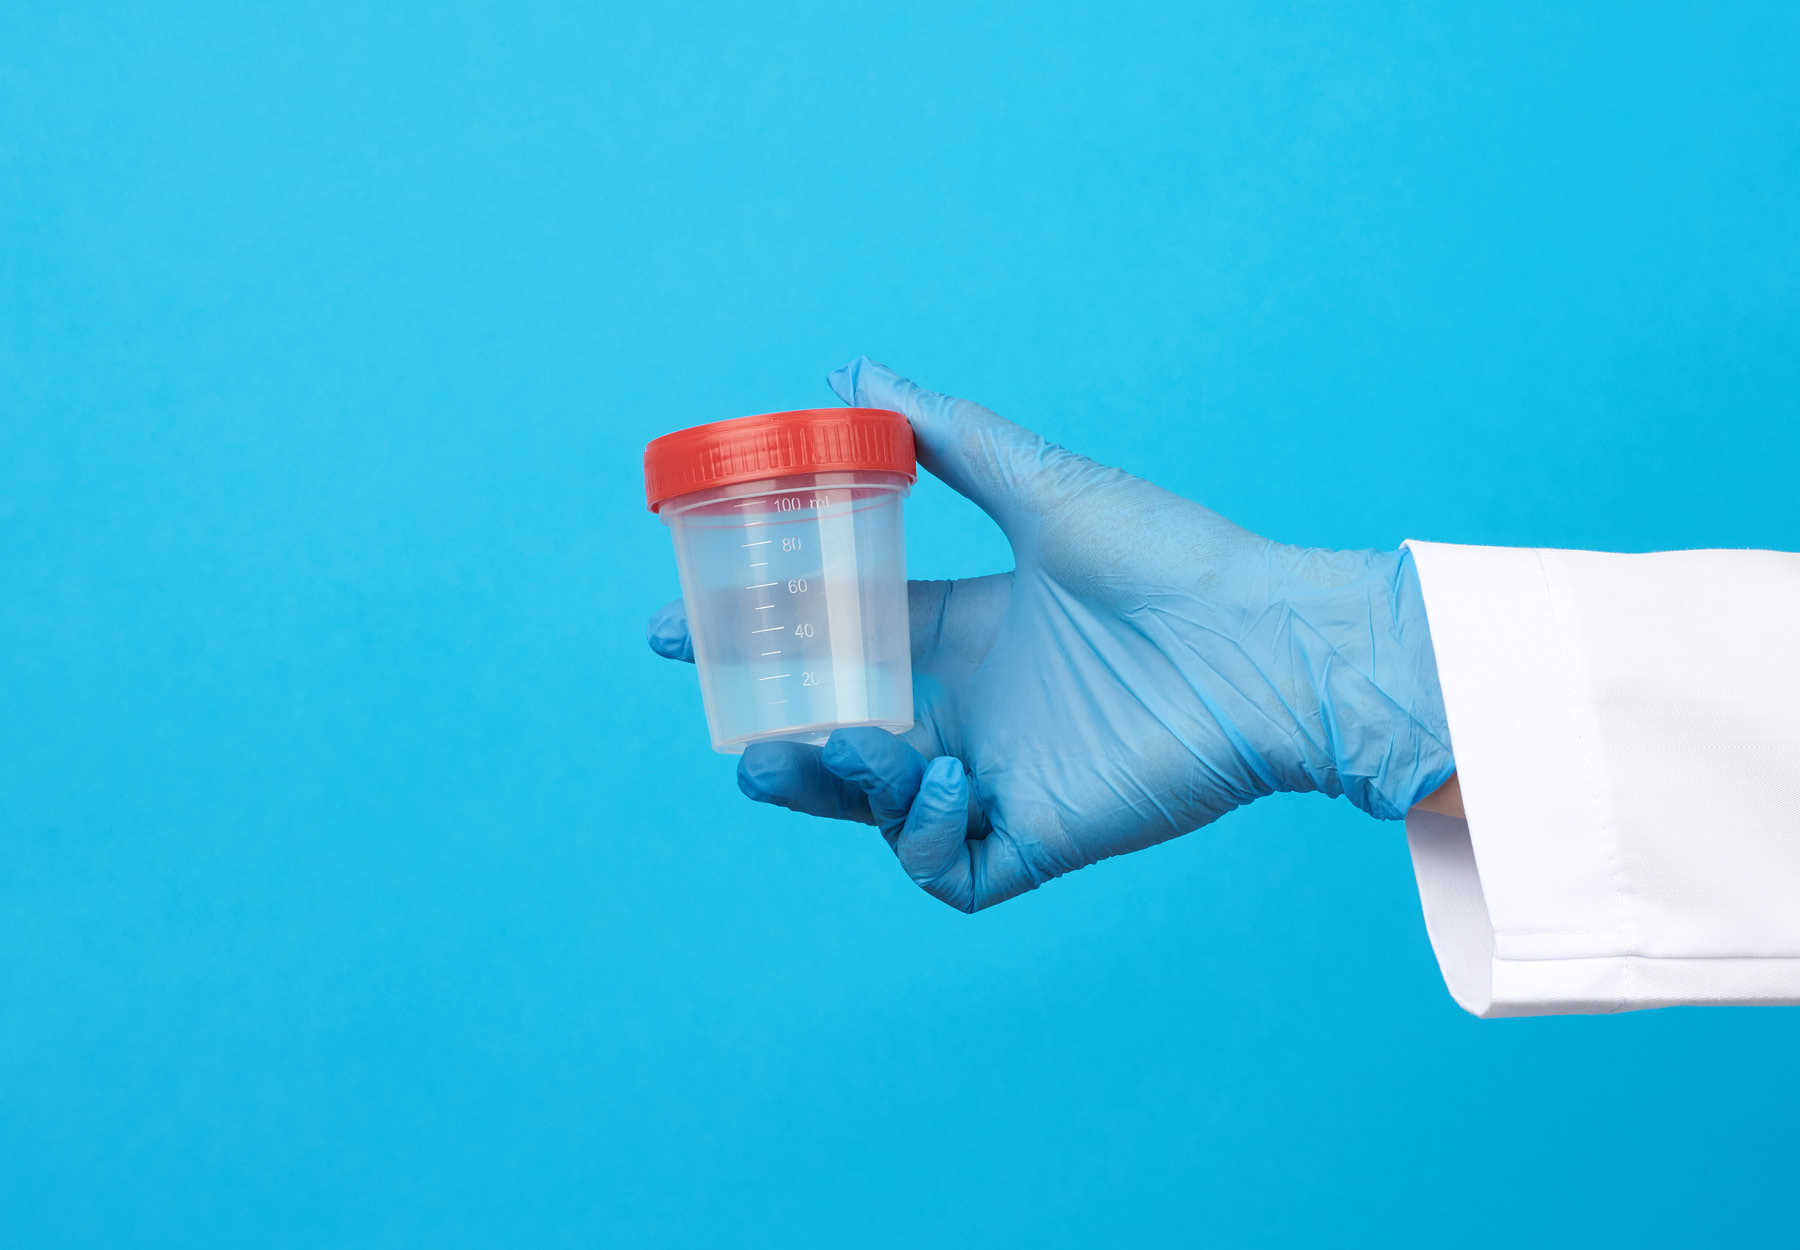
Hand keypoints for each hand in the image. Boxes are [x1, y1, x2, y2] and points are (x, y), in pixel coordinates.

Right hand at [648, 359, 1454, 911]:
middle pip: (842, 737)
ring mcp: (1004, 776)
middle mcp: (975, 708)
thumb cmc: (1171, 559)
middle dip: (775, 736)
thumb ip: (947, 435)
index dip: (763, 636)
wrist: (1266, 640)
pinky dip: (927, 832)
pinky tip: (950, 773)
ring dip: (839, 786)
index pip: (842, 640)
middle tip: (730, 725)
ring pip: (878, 809)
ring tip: (831, 744)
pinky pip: (949, 868)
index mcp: (967, 632)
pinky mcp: (1040, 835)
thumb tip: (852, 370)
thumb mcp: (1041, 486)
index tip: (678, 624)